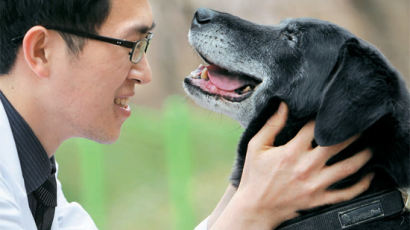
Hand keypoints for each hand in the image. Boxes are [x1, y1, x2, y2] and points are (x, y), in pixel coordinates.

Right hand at [209, 102, 372, 229]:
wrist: (256, 207)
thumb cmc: (255, 175)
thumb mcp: (256, 146)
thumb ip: (272, 125)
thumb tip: (284, 105)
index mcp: (291, 151)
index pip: (314, 127)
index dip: (324, 116)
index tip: (332, 110)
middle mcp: (306, 166)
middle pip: (338, 144)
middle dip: (352, 132)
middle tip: (360, 124)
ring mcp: (315, 184)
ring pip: (348, 167)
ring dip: (364, 155)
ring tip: (371, 146)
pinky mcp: (320, 199)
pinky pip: (347, 193)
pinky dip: (362, 185)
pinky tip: (370, 175)